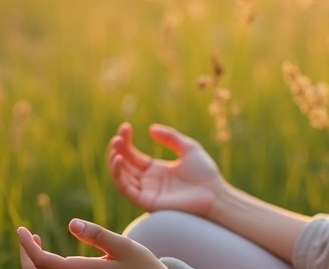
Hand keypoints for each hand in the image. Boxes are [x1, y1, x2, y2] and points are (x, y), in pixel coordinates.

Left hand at [17, 221, 165, 268]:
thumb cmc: (141, 266)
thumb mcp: (124, 245)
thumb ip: (97, 235)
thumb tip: (71, 223)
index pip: (43, 263)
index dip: (27, 246)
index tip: (20, 229)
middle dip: (25, 255)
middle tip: (24, 233)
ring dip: (33, 263)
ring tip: (35, 241)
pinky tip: (49, 256)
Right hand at [106, 122, 224, 218]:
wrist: (214, 193)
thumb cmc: (205, 173)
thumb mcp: (188, 148)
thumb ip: (170, 137)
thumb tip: (150, 129)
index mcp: (156, 170)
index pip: (132, 155)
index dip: (126, 141)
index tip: (125, 127)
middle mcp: (148, 182)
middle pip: (124, 165)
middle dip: (117, 149)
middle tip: (118, 136)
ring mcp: (146, 192)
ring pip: (120, 177)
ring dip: (114, 161)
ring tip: (116, 145)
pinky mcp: (147, 201)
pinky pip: (125, 189)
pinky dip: (118, 175)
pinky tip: (120, 159)